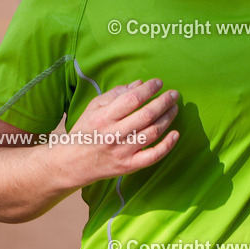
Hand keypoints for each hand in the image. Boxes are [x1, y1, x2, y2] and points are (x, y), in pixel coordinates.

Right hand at [57, 78, 178, 185]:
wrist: (74, 163)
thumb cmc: (86, 130)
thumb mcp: (94, 107)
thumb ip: (116, 93)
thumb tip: (139, 84)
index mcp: (104, 117)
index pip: (132, 99)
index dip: (149, 89)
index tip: (158, 83)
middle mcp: (114, 134)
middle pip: (146, 115)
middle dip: (164, 101)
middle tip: (174, 94)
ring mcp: (123, 151)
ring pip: (152, 132)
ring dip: (168, 118)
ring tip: (174, 108)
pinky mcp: (129, 165)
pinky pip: (153, 156)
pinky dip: (167, 145)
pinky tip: (176, 134)